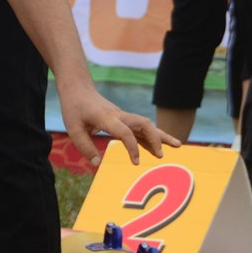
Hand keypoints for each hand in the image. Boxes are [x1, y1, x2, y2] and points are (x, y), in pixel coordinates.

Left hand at [56, 82, 178, 166]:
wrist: (78, 88)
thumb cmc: (74, 108)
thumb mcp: (73, 129)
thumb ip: (85, 147)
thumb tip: (98, 164)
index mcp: (107, 118)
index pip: (126, 132)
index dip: (132, 147)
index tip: (136, 162)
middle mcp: (119, 116)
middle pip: (144, 124)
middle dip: (156, 139)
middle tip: (162, 156)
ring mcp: (123, 116)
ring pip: (146, 124)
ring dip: (161, 135)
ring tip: (178, 145)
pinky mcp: (123, 118)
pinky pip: (141, 127)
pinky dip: (152, 136)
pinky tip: (159, 146)